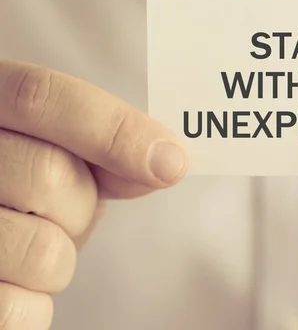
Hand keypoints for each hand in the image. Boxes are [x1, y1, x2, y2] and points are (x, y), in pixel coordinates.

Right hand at [0, 61, 187, 328]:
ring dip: (59, 257)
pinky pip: (16, 308)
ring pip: (42, 249)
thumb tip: (166, 161)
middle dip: (81, 202)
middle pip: (49, 175)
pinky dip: (34, 305)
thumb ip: (102, 144)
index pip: (41, 97)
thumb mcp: (55, 147)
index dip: (113, 128)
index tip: (172, 163)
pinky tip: (12, 280)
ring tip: (28, 241)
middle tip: (63, 209)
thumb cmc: (20, 180)